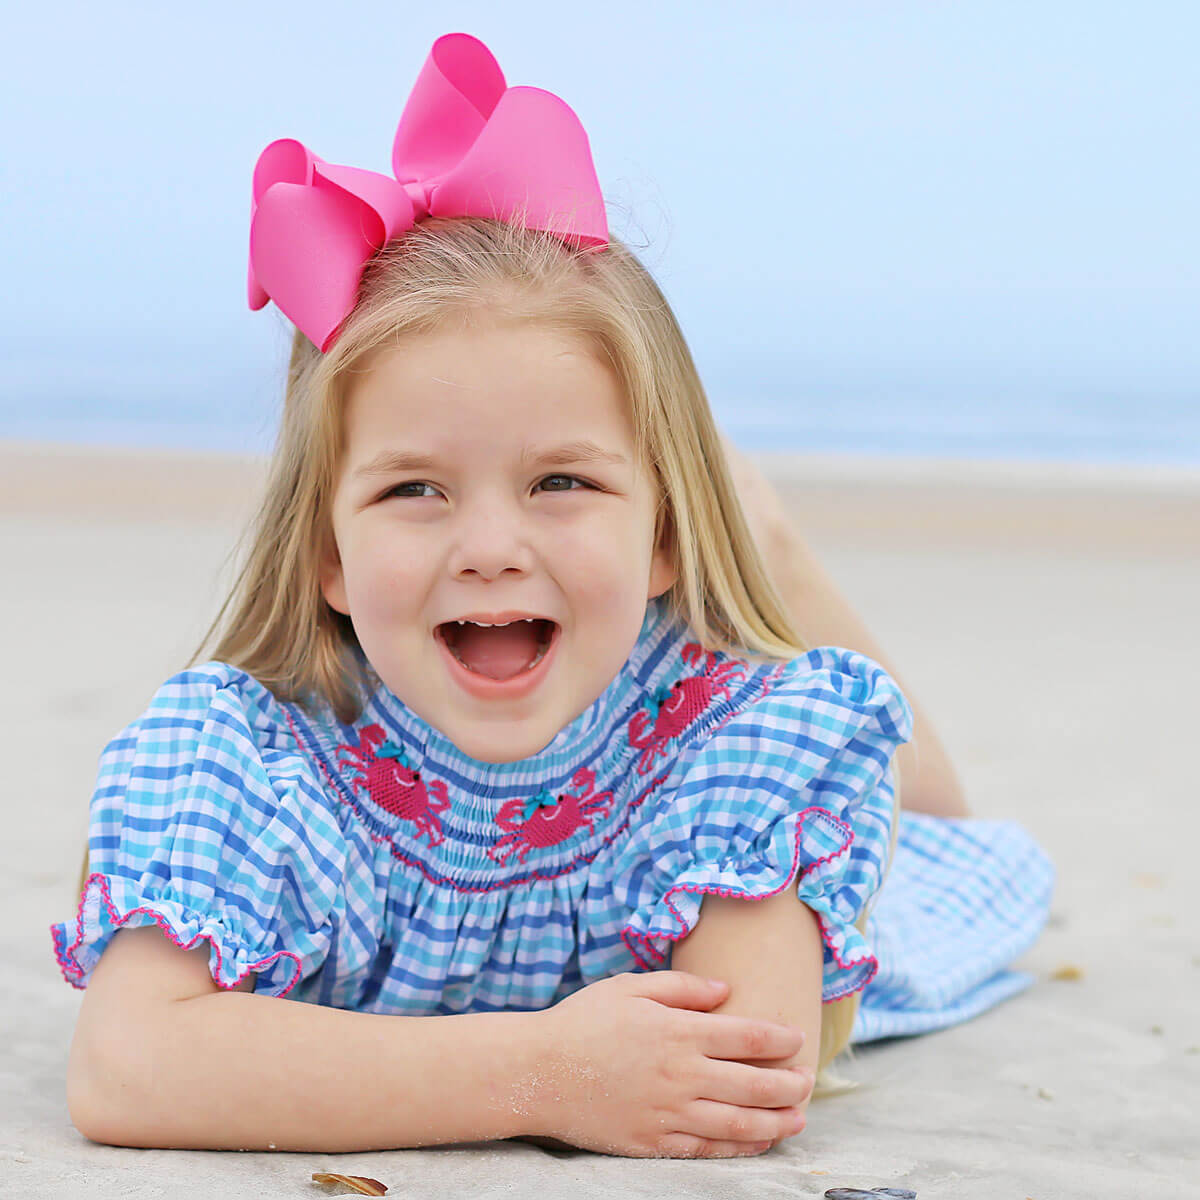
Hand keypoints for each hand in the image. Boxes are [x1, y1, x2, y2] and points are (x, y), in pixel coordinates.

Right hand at [524, 971, 812, 1157]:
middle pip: (753, 1082)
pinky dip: (739, 1146)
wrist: (537, 1071)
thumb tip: (726, 991)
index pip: (747, 1035)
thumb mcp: (631, 987)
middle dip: (789, 1083)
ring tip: (798, 1118)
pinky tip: (758, 1141)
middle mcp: (681, 1074)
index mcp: (678, 1031)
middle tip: (809, 1081)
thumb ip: (682, 987)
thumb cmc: (583, 1021)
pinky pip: (708, 1148)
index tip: (798, 1039)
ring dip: (776, 1121)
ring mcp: (669, 1112)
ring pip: (739, 1122)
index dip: (780, 1039)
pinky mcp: (654, 1142)